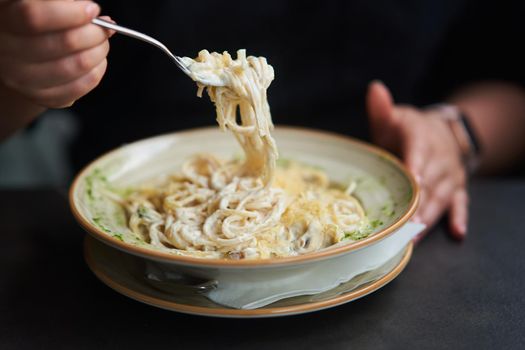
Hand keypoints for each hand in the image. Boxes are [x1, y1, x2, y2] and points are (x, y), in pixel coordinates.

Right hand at [0, 0, 112, 107]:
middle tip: (103, 29)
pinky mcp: (39, 96)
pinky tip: (96, 61)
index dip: (71, 13)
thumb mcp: (42, 6)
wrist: (20, 55)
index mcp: (3, 18)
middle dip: (94, 34)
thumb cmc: (37, 24)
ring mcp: (20, 77)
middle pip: (63, 42)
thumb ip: (64, 6)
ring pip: (74, 66)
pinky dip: (97, 71)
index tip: (92, 10)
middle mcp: (4, 49)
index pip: (34, 16)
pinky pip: (79, 87)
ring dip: (99, 53)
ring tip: (101, 44)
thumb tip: (97, 17)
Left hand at [366, 81, 467, 240]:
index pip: (418, 151)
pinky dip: (458, 216)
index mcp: (421, 137)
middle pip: (430, 180)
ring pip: (442, 195)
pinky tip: (457, 231)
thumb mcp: (393, 118)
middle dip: (418, 202)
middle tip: (405, 223)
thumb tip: (374, 89)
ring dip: (430, 215)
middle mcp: (439, 156)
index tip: (413, 181)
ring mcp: (450, 174)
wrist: (438, 132)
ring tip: (415, 234)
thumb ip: (382, 109)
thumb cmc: (405, 130)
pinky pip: (460, 203)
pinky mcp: (457, 187)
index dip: (415, 166)